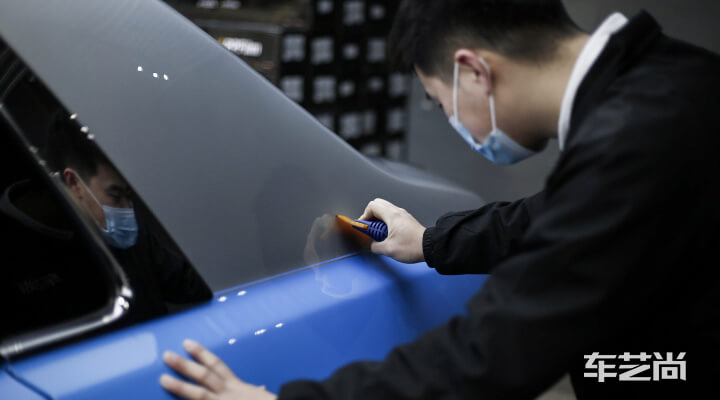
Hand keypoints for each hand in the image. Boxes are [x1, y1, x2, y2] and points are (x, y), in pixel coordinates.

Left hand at [160, 339, 276, 399]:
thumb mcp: (264, 397)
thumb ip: (259, 393)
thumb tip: (261, 388)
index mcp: (237, 387)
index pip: (217, 366)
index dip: (201, 354)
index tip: (187, 343)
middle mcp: (228, 393)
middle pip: (203, 376)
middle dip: (184, 365)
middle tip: (166, 355)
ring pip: (198, 395)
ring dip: (179, 386)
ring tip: (162, 379)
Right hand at [358, 198, 425, 262]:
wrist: (430, 247)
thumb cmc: (413, 246)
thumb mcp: (389, 249)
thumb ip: (375, 246)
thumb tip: (371, 245)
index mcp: (392, 215)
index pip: (372, 206)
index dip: (364, 216)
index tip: (363, 227)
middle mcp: (397, 212)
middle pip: (378, 205)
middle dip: (370, 216)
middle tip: (370, 229)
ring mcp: (403, 215)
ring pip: (385, 210)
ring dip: (379, 220)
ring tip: (379, 234)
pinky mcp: (406, 221)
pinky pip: (392, 216)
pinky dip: (386, 223)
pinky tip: (388, 235)